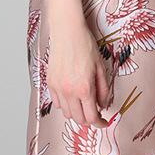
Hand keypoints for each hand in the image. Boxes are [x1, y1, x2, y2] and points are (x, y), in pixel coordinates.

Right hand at [46, 14, 111, 128]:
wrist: (67, 31)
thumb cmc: (85, 45)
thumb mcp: (100, 66)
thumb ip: (103, 89)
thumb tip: (103, 105)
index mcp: (84, 88)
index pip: (92, 117)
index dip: (100, 123)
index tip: (104, 123)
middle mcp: (69, 91)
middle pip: (78, 119)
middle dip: (89, 119)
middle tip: (96, 112)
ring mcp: (58, 88)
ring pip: (67, 113)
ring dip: (77, 113)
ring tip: (84, 102)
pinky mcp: (50, 83)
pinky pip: (57, 102)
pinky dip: (66, 104)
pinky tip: (72, 95)